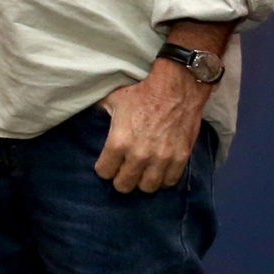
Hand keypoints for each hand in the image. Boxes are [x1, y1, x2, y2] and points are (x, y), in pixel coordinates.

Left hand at [94, 65, 211, 193]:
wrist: (176, 86)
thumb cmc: (143, 91)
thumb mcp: (114, 100)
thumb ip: (102, 113)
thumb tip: (92, 114)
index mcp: (119, 142)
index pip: (104, 172)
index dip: (104, 168)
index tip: (108, 164)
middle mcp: (139, 155)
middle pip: (124, 185)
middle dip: (121, 180)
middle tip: (123, 172)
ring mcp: (162, 158)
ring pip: (147, 188)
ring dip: (142, 182)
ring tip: (142, 173)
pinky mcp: (181, 157)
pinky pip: (170, 181)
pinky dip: (164, 179)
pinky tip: (160, 171)